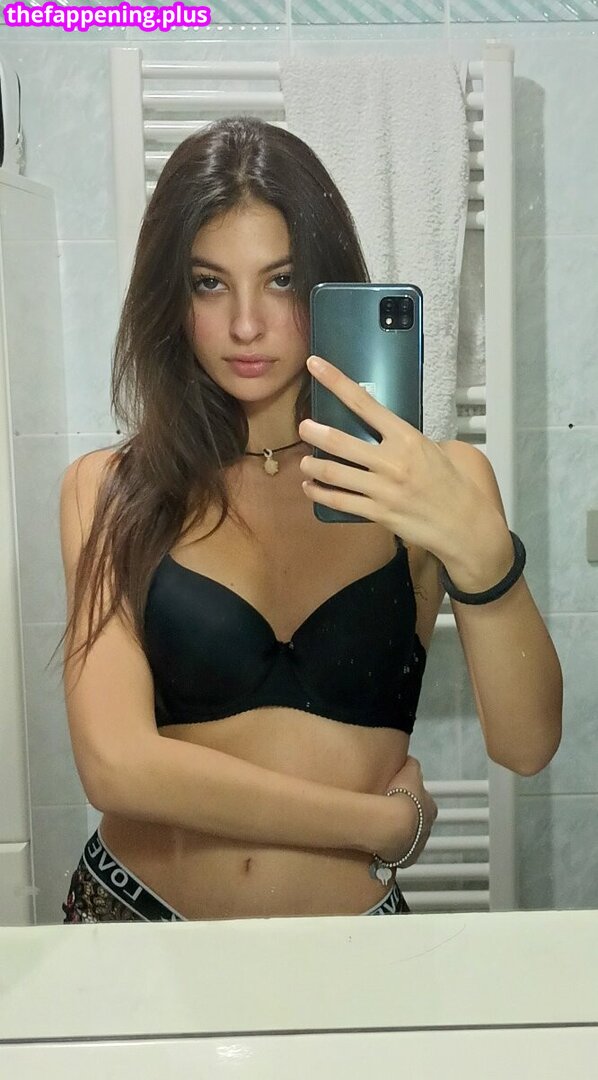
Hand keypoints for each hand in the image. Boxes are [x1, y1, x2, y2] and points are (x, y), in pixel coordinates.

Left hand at [298, 354, 500, 569]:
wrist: (466, 525)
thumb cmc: (455, 485)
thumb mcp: (438, 450)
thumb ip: (409, 440)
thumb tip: (389, 434)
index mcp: (407, 438)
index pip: (364, 404)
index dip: (336, 382)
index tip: (315, 365)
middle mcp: (391, 461)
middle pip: (339, 441)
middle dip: (314, 432)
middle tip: (303, 427)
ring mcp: (382, 489)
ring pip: (333, 473)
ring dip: (312, 465)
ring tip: (304, 461)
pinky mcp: (378, 513)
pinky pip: (340, 501)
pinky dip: (319, 493)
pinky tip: (310, 487)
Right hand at [376, 755, 437, 866]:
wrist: (392, 826)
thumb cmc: (402, 797)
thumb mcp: (409, 771)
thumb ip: (412, 765)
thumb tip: (410, 761)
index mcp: (430, 808)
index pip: (423, 801)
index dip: (411, 797)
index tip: (398, 793)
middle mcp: (427, 829)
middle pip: (417, 821)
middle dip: (405, 816)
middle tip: (388, 809)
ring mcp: (416, 847)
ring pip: (407, 838)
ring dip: (397, 832)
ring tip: (380, 825)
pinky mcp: (402, 859)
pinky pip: (395, 851)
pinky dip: (389, 846)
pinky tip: (378, 839)